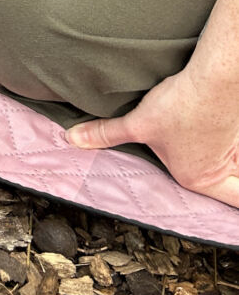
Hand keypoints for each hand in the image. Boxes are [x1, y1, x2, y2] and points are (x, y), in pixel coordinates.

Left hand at [66, 67, 238, 206]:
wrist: (212, 79)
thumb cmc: (178, 106)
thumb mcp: (137, 123)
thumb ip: (105, 134)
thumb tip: (72, 139)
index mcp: (195, 178)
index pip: (229, 204)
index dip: (231, 211)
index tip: (229, 215)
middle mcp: (219, 169)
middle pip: (237, 193)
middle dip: (234, 193)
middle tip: (229, 188)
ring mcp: (234, 149)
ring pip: (237, 168)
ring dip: (232, 166)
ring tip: (216, 152)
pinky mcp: (236, 129)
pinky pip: (237, 146)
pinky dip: (231, 144)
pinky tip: (220, 130)